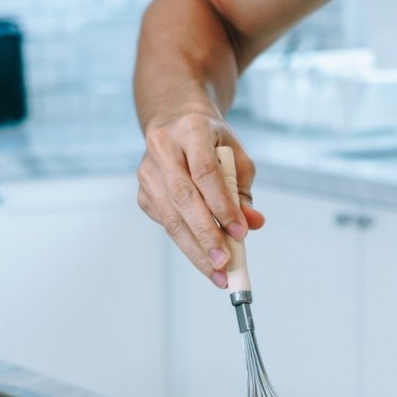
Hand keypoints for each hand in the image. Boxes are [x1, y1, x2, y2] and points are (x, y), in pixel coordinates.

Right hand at [136, 111, 264, 287]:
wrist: (175, 123)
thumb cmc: (212, 142)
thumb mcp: (235, 157)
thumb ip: (243, 191)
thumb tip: (253, 223)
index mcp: (191, 130)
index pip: (205, 172)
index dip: (222, 205)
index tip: (240, 233)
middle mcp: (163, 149)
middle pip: (184, 198)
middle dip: (206, 235)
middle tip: (225, 263)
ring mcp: (147, 172)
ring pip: (170, 217)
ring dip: (195, 249)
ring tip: (217, 273)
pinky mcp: (143, 193)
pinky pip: (166, 224)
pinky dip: (186, 243)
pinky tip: (203, 257)